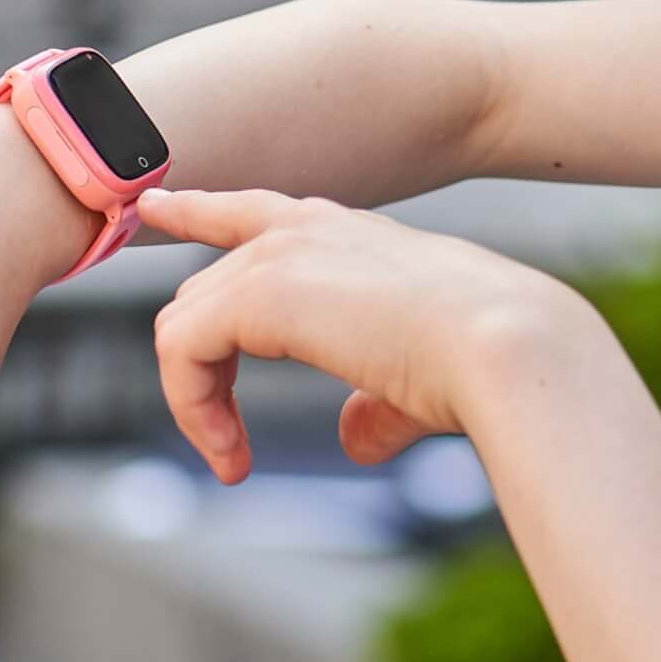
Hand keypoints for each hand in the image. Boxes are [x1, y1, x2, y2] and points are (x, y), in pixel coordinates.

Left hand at [139, 187, 577, 483]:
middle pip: (203, 290)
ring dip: (197, 399)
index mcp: (348, 235)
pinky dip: (193, 408)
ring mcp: (280, 255)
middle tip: (228, 443)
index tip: (155, 204)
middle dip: (199, 366)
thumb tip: (353, 438)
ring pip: (185, 322)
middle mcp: (307, 230)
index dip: (198, 210)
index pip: (252, 212)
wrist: (505, 346)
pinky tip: (230, 454)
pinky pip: (180, 350)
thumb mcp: (416, 380)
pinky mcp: (258, 293)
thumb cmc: (481, 363)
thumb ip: (373, 403)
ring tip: (233, 457)